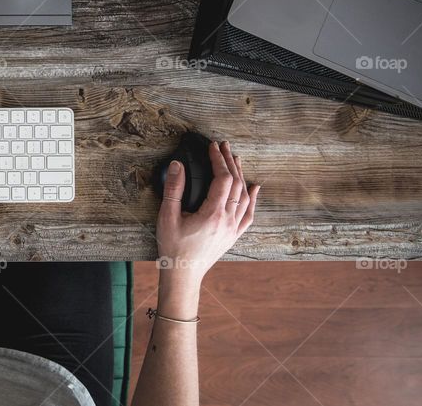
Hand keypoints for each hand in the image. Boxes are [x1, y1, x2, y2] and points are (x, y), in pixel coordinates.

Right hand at [156, 141, 260, 284]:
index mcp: (213, 213)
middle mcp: (227, 220)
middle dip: (230, 162)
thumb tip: (177, 165)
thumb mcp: (167, 217)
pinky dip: (253, 199)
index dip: (219, 159)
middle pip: (236, 184)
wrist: (183, 274)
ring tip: (235, 160)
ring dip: (241, 176)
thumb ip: (173, 189)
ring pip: (244, 197)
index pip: (222, 178)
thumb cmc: (173, 247)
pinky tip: (254, 188)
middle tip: (224, 147)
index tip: (213, 147)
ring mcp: (233, 229)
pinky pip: (249, 214)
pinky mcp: (233, 235)